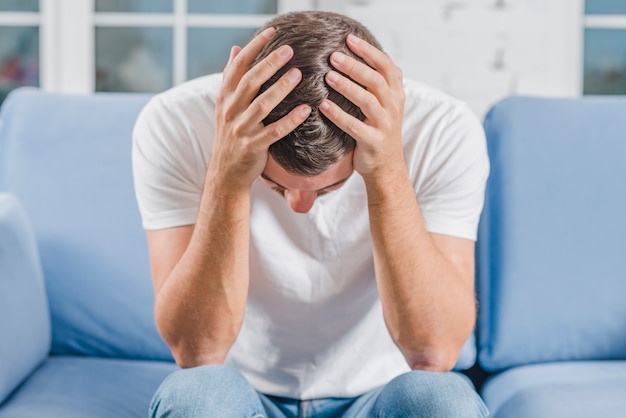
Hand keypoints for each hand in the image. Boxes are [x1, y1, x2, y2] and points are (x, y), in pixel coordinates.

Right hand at [209, 27, 311, 189]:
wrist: (225, 173)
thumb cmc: (231, 135)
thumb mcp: (225, 105)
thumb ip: (231, 78)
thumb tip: (235, 49)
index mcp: (225, 97)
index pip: (238, 66)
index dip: (254, 47)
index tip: (271, 32)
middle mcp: (231, 111)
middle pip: (250, 82)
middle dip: (269, 64)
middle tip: (288, 50)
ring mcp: (241, 129)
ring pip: (262, 105)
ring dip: (280, 89)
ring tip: (298, 74)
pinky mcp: (253, 147)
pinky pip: (274, 132)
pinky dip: (290, 121)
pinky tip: (306, 110)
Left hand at [319, 34, 405, 179]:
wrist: (387, 168)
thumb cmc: (380, 131)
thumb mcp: (388, 105)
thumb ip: (385, 82)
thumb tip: (381, 54)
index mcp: (396, 94)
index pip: (385, 65)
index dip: (368, 51)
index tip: (349, 39)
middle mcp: (393, 107)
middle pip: (376, 80)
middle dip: (354, 66)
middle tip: (333, 56)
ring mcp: (384, 125)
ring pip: (367, 101)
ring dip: (347, 87)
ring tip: (328, 77)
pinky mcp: (373, 142)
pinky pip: (355, 127)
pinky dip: (339, 115)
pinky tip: (324, 106)